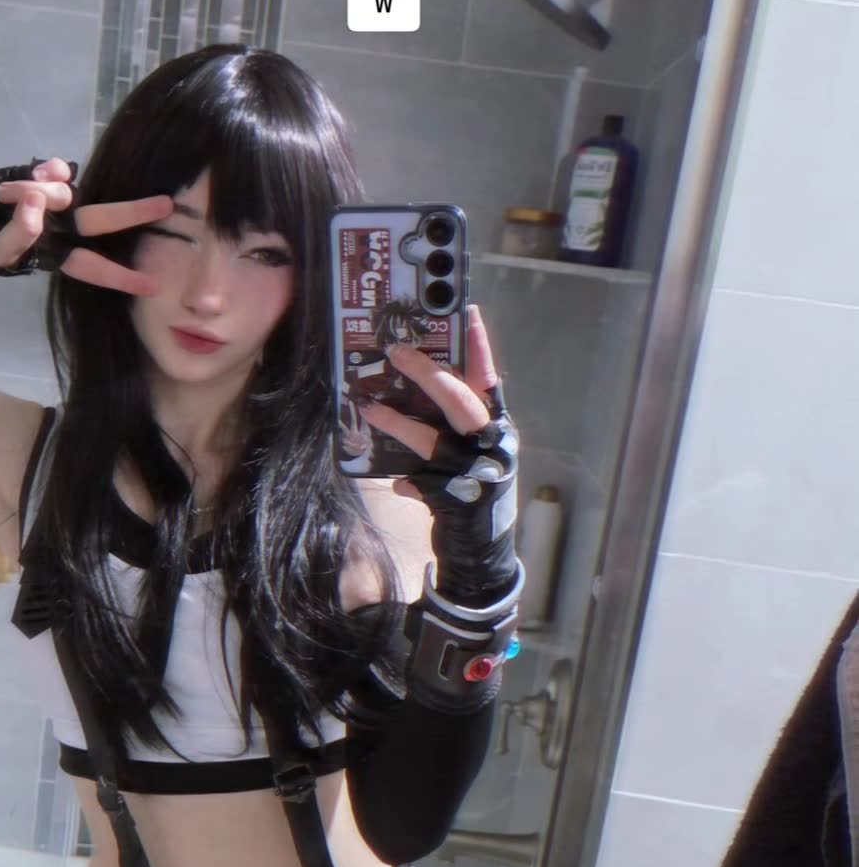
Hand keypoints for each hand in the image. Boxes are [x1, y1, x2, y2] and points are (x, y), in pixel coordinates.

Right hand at [0, 157, 173, 296]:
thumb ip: (20, 231)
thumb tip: (37, 202)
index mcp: (58, 254)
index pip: (93, 266)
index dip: (120, 276)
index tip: (152, 285)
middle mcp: (64, 228)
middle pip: (100, 220)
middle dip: (131, 212)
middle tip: (165, 205)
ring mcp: (57, 200)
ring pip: (64, 191)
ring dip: (41, 189)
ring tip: (4, 194)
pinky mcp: (46, 177)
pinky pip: (56, 169)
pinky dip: (45, 170)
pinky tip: (28, 174)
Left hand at [359, 302, 518, 606]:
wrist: (483, 554)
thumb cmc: (474, 496)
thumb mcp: (471, 458)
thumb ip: (450, 431)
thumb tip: (407, 402)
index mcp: (498, 429)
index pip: (489, 380)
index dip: (479, 347)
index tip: (467, 312)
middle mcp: (492, 446)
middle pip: (459, 400)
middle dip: (427, 374)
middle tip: (397, 351)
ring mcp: (475, 472)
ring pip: (432, 438)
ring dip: (397, 421)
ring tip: (369, 407)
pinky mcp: (457, 500)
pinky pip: (421, 481)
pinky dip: (406, 479)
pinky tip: (397, 481)